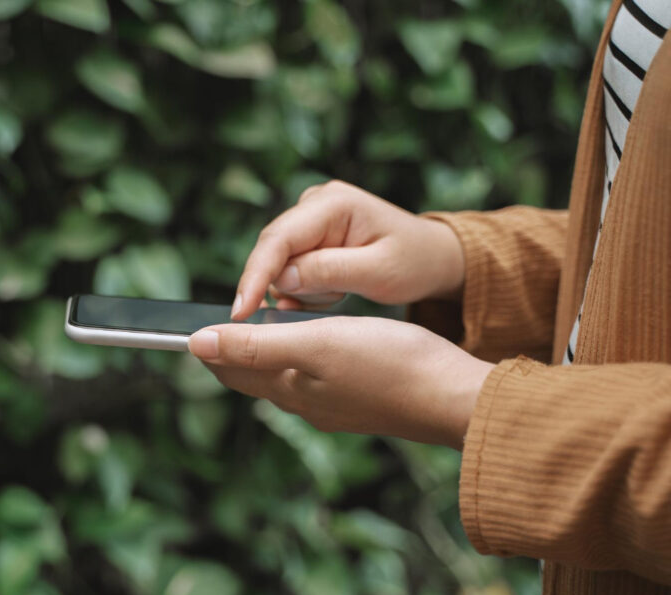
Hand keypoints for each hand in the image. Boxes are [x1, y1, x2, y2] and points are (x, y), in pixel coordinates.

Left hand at [188, 317, 493, 448]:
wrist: (455, 398)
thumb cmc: (390, 363)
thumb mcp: (316, 344)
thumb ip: (255, 345)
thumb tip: (196, 344)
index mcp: (288, 389)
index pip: (229, 368)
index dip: (207, 346)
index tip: (188, 324)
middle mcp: (305, 403)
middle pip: (252, 375)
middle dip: (231, 350)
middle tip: (218, 321)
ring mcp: (334, 405)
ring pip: (284, 376)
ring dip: (265, 352)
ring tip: (260, 325)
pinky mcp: (360, 400)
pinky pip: (315, 378)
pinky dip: (300, 357)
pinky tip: (314, 342)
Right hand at [231, 180, 464, 319]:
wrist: (431, 256)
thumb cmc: (413, 262)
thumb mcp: (379, 272)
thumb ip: (328, 272)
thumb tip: (279, 280)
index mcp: (333, 203)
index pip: (278, 239)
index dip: (255, 276)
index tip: (240, 313)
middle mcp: (314, 203)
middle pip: (272, 252)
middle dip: (288, 287)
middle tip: (326, 303)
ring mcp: (308, 219)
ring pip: (279, 266)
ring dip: (304, 290)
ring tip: (342, 293)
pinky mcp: (307, 237)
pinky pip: (289, 271)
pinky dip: (307, 289)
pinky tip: (334, 292)